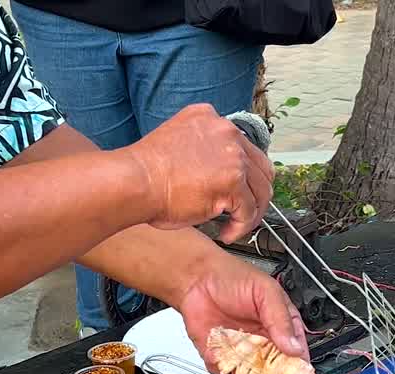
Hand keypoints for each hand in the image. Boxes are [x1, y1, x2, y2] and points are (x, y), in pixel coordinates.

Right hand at [125, 104, 272, 243]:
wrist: (134, 181)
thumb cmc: (145, 173)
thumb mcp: (176, 144)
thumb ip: (200, 151)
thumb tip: (215, 177)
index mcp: (210, 119)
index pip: (243, 147)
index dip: (244, 173)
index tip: (239, 190)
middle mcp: (226, 132)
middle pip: (261, 167)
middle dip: (256, 194)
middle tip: (245, 212)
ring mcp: (233, 155)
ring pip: (260, 190)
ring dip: (251, 213)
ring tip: (236, 227)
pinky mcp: (233, 181)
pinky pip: (248, 211)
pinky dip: (241, 227)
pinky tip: (226, 233)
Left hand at [176, 250, 309, 373]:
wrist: (197, 278)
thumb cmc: (233, 278)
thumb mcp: (266, 292)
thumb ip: (280, 319)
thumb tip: (294, 346)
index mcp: (281, 327)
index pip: (297, 355)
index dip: (300, 372)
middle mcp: (264, 343)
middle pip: (277, 373)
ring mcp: (243, 352)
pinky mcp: (221, 356)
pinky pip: (225, 370)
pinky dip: (223, 368)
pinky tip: (222, 356)